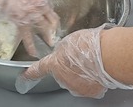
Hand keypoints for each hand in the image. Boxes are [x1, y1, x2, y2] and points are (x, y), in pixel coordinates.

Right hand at [0, 0, 59, 57]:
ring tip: (51, 44)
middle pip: (50, 20)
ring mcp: (31, 17)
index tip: (53, 20)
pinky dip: (31, 45)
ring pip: (43, 29)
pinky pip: (27, 37)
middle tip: (56, 34)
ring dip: (48, 36)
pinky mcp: (21, 23)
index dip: (52, 15)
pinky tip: (33, 53)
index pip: (50, 8)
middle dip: (54, 27)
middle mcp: (40, 8)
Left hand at [17, 24, 132, 97]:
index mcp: (55, 64)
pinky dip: (93, 79)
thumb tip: (65, 54)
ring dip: (82, 73)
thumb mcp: (69, 40)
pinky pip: (90, 85)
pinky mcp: (91, 91)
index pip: (39, 69)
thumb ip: (63, 49)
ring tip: (92, 61)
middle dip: (69, 67)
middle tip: (80, 56)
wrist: (107, 55)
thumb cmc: (90, 45)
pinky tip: (99, 69)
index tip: (25, 76)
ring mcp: (77, 87)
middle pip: (62, 74)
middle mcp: (63, 79)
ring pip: (76, 80)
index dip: (31, 73)